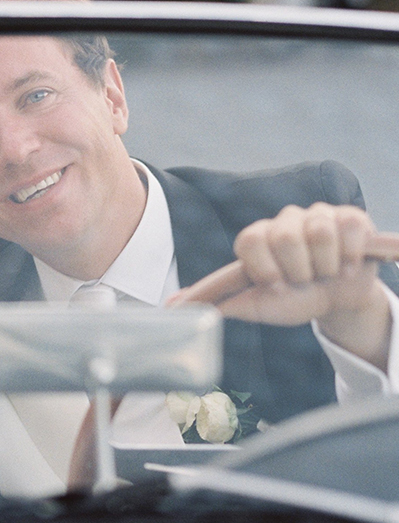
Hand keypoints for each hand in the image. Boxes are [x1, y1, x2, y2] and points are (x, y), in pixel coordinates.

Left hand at [176, 203, 392, 370]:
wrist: (340, 301)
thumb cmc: (294, 299)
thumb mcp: (258, 306)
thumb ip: (223, 303)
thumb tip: (173, 306)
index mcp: (257, 240)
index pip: (249, 242)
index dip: (263, 268)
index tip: (274, 286)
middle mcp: (283, 223)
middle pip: (284, 237)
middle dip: (296, 270)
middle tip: (301, 282)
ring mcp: (315, 216)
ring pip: (318, 234)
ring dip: (324, 267)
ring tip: (324, 274)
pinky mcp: (348, 217)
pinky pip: (347, 229)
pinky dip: (349, 257)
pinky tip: (346, 266)